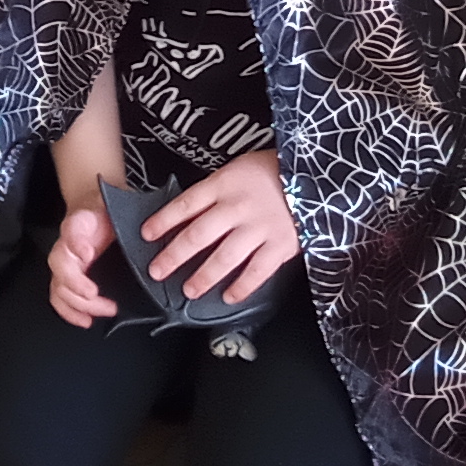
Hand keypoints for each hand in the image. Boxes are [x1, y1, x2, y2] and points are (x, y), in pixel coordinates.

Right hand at [45, 203, 121, 329]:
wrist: (95, 209)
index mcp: (71, 232)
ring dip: (78, 308)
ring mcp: (63, 266)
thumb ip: (93, 224)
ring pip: (59, 293)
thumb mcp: (103, 208)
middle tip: (108, 305)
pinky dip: (70, 313)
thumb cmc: (101, 210)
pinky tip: (86, 320)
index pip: (65, 253)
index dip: (76, 272)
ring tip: (99, 315)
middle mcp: (63, 252)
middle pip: (61, 281)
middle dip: (82, 297)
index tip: (92, 281)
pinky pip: (60, 299)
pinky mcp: (68, 278)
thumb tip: (84, 254)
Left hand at [135, 148, 301, 307]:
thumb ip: (217, 190)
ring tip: (189, 289)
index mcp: (225, 184)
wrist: (319, 175)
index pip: (186, 204)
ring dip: (203, 276)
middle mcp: (238, 207)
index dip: (164, 220)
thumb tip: (188, 213)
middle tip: (157, 271)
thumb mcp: (239, 168)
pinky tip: (229, 297)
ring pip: (224, 258)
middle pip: (198, 235)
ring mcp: (259, 228)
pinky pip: (257, 272)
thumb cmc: (274, 170)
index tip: (147, 235)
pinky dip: (242, 287)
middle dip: (174, 256)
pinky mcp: (280, 245)